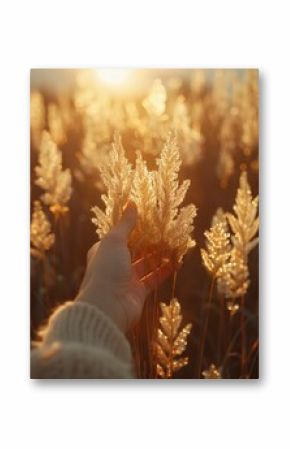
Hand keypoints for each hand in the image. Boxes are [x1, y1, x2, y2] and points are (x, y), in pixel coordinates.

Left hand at [76, 202, 172, 331]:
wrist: (107, 307)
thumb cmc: (106, 269)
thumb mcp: (114, 241)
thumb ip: (126, 223)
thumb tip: (132, 202)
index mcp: (103, 250)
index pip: (120, 235)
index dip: (135, 227)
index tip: (151, 218)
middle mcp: (114, 264)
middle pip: (136, 249)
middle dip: (151, 240)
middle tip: (167, 230)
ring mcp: (127, 278)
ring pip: (147, 263)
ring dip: (160, 254)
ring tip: (175, 243)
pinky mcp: (139, 291)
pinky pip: (155, 278)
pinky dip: (165, 270)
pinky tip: (178, 262)